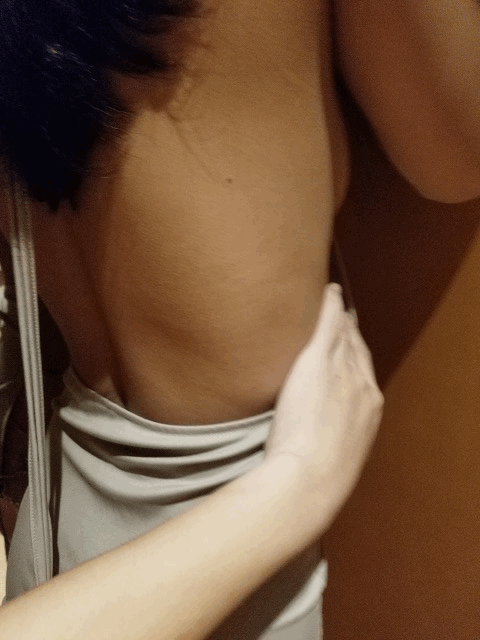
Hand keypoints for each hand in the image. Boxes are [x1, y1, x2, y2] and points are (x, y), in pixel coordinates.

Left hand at [266, 283, 382, 518]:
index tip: (349, 347)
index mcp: (370, 407)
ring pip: (343, 336)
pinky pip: (329, 323)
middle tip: (343, 320)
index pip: (363, 371)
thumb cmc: (318, 476)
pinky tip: (328, 292)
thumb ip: (334, 438)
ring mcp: (343, 370)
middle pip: (356, 350)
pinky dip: (329, 306)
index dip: (355, 356)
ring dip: (338, 319)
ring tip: (332, 305)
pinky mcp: (320, 360)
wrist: (311, 476)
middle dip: (351, 334)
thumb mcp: (337, 456)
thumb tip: (322, 441)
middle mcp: (362, 384)